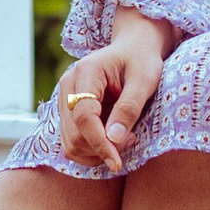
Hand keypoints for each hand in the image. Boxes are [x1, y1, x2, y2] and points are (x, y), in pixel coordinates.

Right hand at [56, 15, 172, 171]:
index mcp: (85, 73)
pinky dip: (92, 150)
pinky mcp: (69, 112)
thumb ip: (129, 107)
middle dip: (101, 149)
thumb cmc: (141, 59)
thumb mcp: (144, 79)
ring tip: (125, 139)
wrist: (133, 48)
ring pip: (70, 143)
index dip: (99, 143)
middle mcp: (68, 87)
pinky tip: (113, 140)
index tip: (117, 162)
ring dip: (96, 153)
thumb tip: (114, 139)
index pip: (84, 117)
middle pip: (73, 135)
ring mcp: (65, 100)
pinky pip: (74, 142)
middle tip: (132, 141)